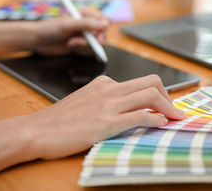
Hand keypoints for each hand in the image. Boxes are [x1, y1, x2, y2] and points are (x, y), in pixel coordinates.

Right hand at [28, 74, 184, 158]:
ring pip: (151, 95)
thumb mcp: (85, 100)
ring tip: (175, 119)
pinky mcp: (106, 123)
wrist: (36, 130)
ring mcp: (108, 105)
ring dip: (169, 107)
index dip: (159, 92)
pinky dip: (156, 119)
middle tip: (175, 111)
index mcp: (104, 83)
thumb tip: (126, 107)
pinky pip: (140, 116)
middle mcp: (109, 89)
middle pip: (152, 82)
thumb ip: (105, 99)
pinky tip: (161, 125)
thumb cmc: (59, 120)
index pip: (141, 81)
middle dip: (170, 97)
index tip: (165, 104)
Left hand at [31, 7, 108, 55]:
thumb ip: (86, 24)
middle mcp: (88, 24)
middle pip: (102, 35)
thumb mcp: (68, 25)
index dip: (103, 31)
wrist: (37, 40)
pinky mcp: (82, 46)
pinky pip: (90, 52)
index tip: (98, 39)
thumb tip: (105, 25)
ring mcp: (85, 36)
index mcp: (86, 14)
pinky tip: (71, 47)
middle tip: (75, 42)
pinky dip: (82, 52)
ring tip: (70, 43)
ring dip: (83, 47)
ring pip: (97, 45)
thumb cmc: (49, 28)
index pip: (105, 21)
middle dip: (89, 42)